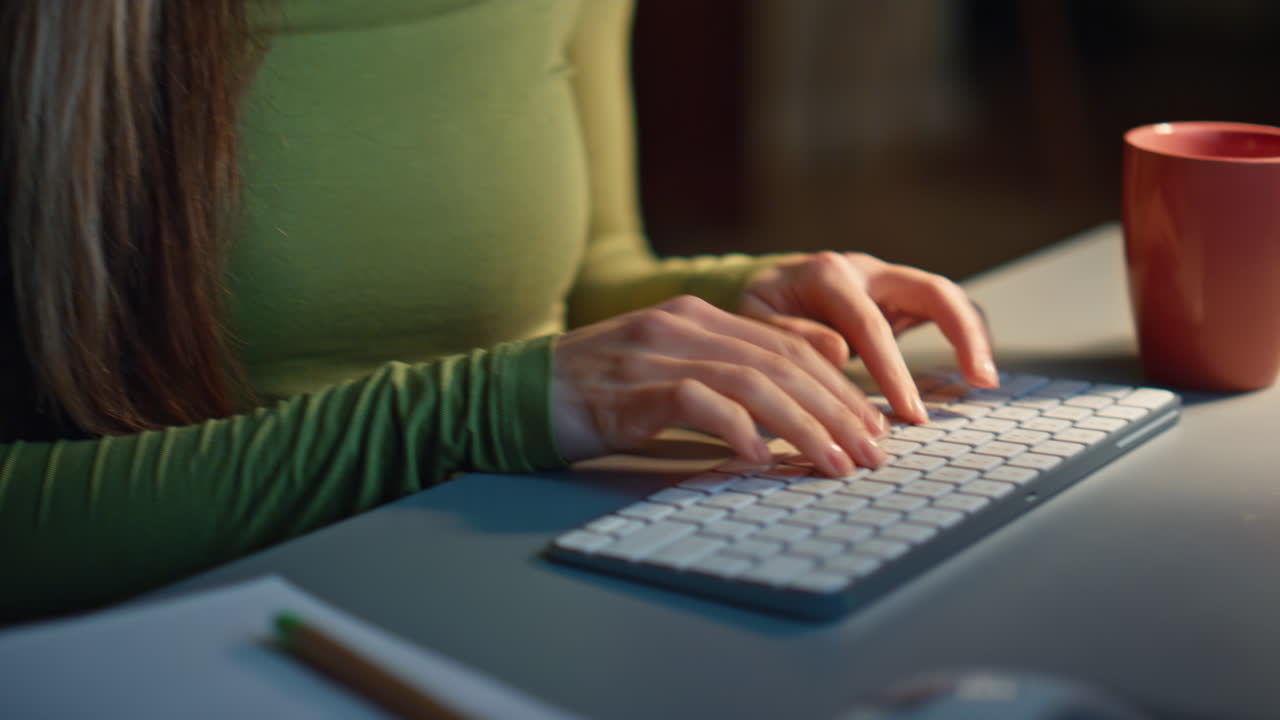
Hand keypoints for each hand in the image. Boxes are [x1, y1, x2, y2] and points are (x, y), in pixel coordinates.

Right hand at [551, 295, 890, 476]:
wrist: (518, 392)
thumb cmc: (597, 390)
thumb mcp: (671, 369)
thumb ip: (730, 368)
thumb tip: (804, 388)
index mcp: (697, 317)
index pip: (786, 347)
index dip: (837, 387)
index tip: (870, 427)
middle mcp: (683, 326)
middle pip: (781, 364)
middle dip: (835, 410)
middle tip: (870, 453)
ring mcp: (656, 354)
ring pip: (753, 382)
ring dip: (803, 427)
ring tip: (834, 463)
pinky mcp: (631, 389)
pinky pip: (699, 404)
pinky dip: (737, 429)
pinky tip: (761, 459)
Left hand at [739, 252, 996, 423]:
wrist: (762, 285)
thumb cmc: (756, 308)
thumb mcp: (754, 319)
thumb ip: (791, 336)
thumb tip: (839, 352)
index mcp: (828, 274)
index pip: (871, 324)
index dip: (894, 370)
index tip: (911, 412)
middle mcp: (866, 270)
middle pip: (933, 291)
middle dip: (963, 334)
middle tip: (981, 380)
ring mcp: (887, 281)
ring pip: (947, 297)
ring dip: (973, 335)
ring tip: (984, 381)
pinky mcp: (899, 298)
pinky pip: (943, 311)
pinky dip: (963, 337)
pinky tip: (971, 372)